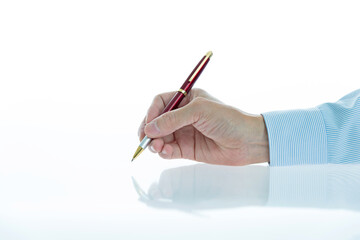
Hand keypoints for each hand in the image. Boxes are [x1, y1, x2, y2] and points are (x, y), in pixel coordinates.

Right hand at [138, 88, 268, 165]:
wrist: (247, 141)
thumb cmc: (228, 119)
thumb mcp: (199, 111)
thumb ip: (173, 119)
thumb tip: (149, 128)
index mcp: (187, 99)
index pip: (161, 102)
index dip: (152, 112)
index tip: (148, 124)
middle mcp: (183, 115)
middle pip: (157, 121)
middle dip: (149, 130)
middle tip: (145, 138)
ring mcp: (184, 133)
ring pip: (161, 137)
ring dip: (155, 142)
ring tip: (157, 147)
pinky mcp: (187, 149)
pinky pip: (169, 150)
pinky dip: (164, 152)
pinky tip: (167, 152)